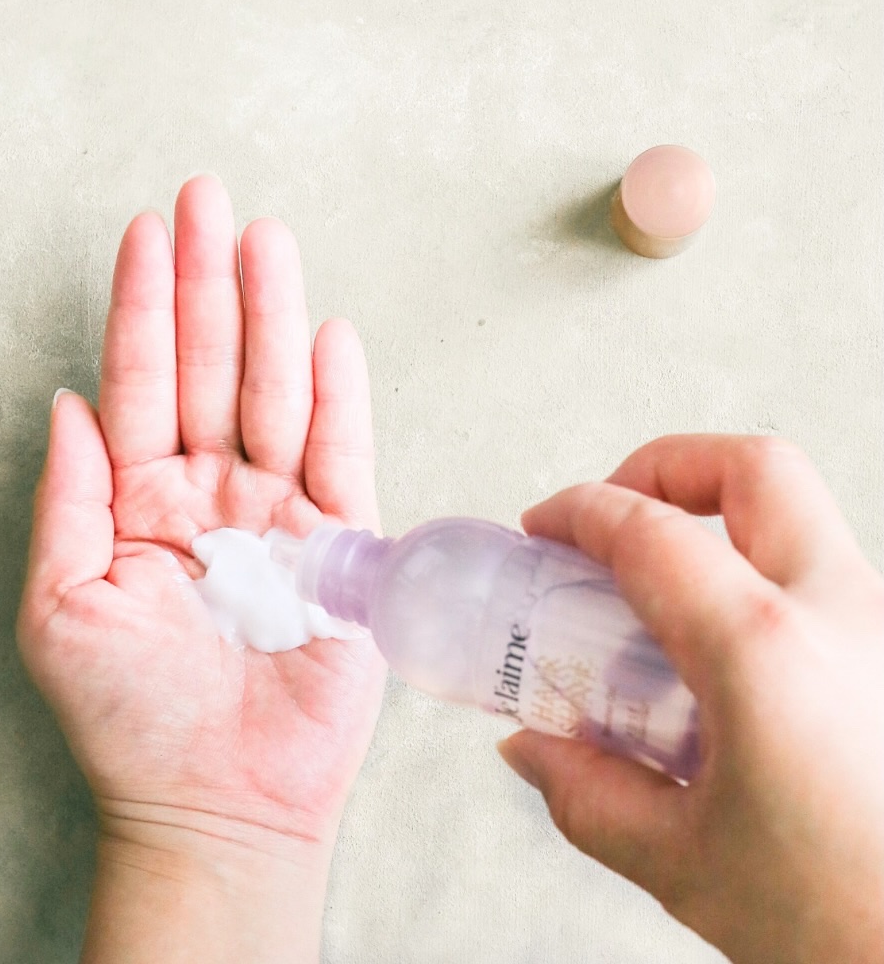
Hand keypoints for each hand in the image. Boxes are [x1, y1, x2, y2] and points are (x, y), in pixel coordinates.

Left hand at [18, 175, 386, 961]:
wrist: (219, 798)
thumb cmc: (131, 717)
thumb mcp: (62, 607)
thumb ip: (69, 500)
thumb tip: (67, 403)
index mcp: (142, 501)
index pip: (142, 381)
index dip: (143, 306)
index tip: (146, 230)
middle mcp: (212, 493)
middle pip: (211, 367)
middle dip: (207, 283)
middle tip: (208, 198)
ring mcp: (280, 513)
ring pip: (276, 394)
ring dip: (270, 316)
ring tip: (264, 240)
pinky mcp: (341, 543)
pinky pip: (342, 455)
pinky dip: (339, 396)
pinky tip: (327, 335)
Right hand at [498, 435, 883, 963]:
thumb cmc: (856, 929)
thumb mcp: (686, 866)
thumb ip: (587, 794)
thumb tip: (531, 749)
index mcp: (765, 652)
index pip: (650, 531)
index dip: (581, 512)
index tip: (543, 528)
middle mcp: (843, 614)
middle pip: (754, 468)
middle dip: (666, 465)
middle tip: (616, 513)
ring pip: (798, 518)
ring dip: (717, 525)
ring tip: (661, 594)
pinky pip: (823, 579)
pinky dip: (759, 580)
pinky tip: (723, 660)